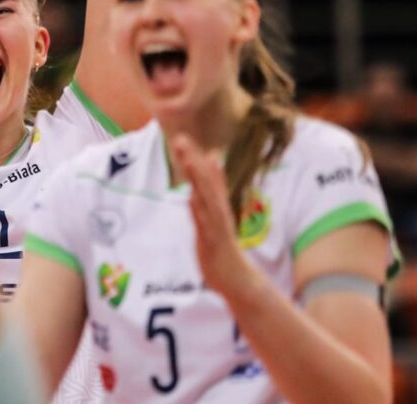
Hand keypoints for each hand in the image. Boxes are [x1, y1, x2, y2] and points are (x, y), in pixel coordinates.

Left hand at [170, 134, 260, 301]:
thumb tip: (210, 171)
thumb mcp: (215, 216)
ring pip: (205, 197)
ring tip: (187, 159)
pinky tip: (192, 196)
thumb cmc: (222, 246)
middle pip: (204, 181)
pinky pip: (205, 223)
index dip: (194, 157)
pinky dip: (199, 209)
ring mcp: (216, 225)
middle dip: (192, 160)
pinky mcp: (213, 241)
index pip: (205, 176)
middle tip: (180, 139)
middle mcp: (218, 211)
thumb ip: (212, 193)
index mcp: (217, 205)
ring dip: (197, 178)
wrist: (236, 278)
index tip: (181, 138)